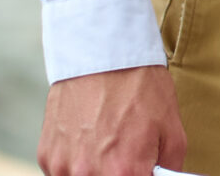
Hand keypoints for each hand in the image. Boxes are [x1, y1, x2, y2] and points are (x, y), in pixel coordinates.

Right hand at [38, 64, 185, 175]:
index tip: (142, 168)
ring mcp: (63, 166)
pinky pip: (63, 172)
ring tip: (108, 145)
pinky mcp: (46, 156)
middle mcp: (88, 174)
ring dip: (96, 172)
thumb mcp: (172, 131)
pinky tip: (89, 140)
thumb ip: (168, 170)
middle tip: (126, 154)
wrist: (103, 54)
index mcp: (123, 171)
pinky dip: (77, 164)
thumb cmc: (141, 89)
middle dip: (119, 174)